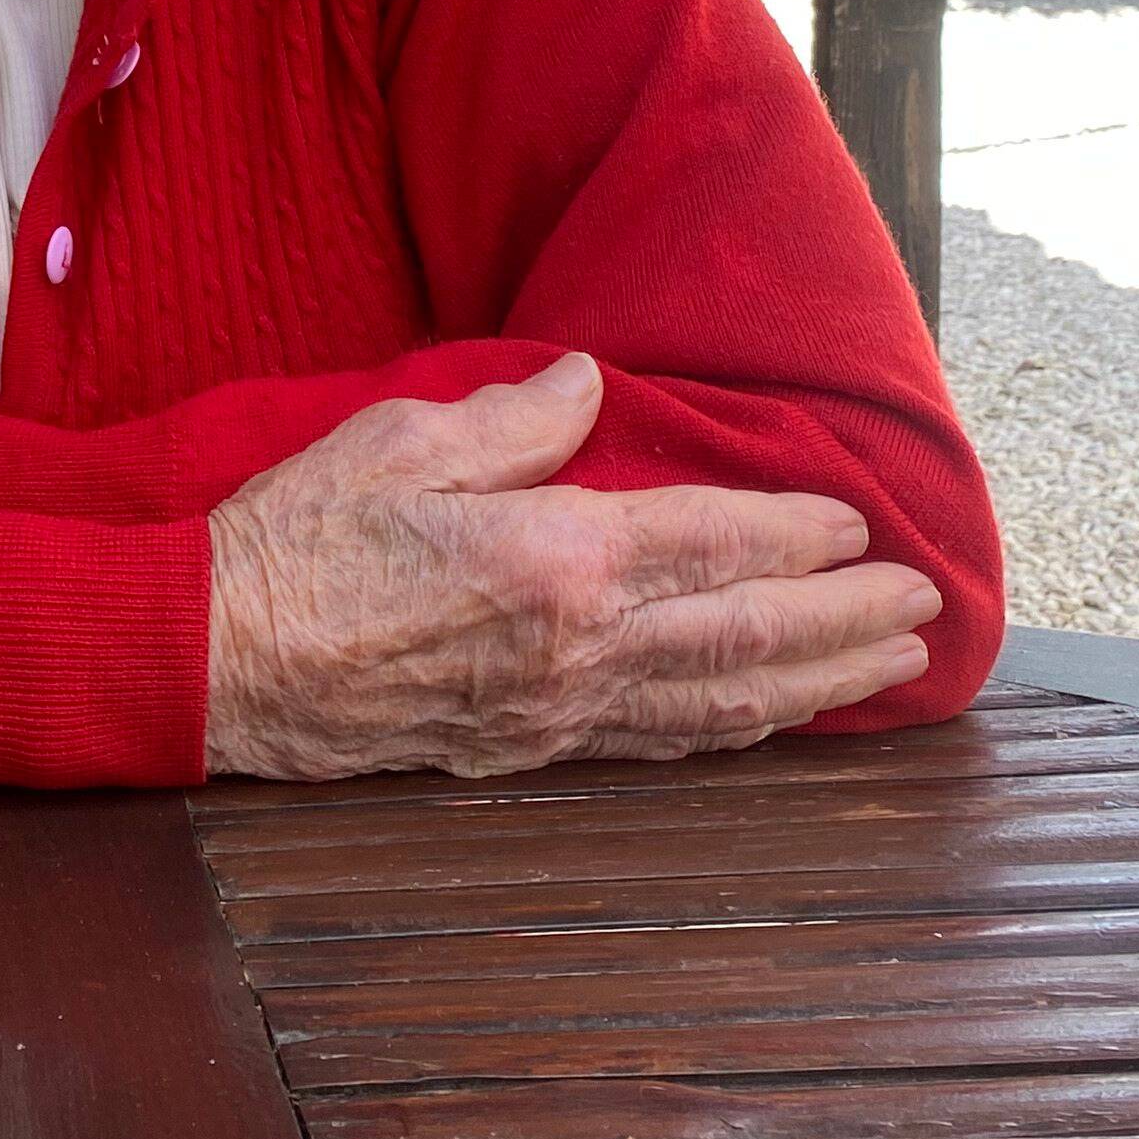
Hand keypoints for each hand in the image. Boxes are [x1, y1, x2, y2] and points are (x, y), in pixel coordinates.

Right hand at [202, 354, 938, 779]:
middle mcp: (576, 647)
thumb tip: (589, 389)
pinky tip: (769, 717)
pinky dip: (734, 729)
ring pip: (719, 704)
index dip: (797, 533)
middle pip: (745, 636)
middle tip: (923, 606)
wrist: (215, 660)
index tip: (860, 522)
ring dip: (816, 684)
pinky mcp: (523, 749)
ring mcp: (555, 711)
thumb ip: (511, 418)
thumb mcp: (400, 438)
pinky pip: (659, 743)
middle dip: (845, 619)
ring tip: (888, 665)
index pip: (710, 540)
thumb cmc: (294, 539)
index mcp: (553, 557)